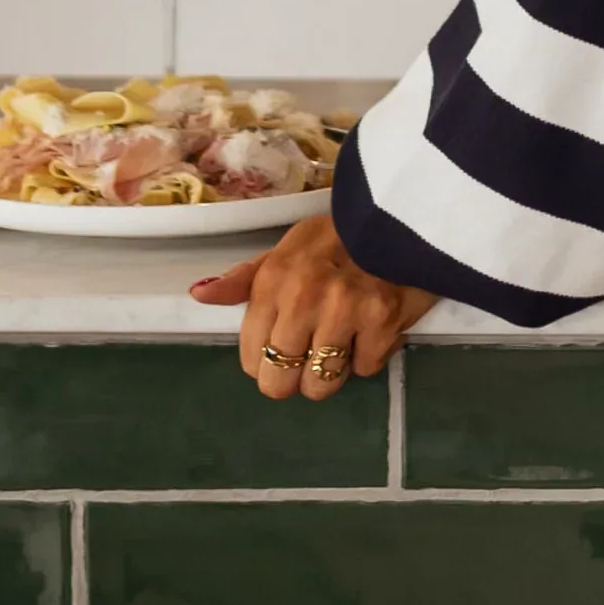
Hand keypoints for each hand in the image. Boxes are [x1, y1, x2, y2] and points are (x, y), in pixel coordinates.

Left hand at [191, 208, 434, 399]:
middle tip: (311, 357)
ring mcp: (344, 313)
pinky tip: (371, 329)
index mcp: (273, 282)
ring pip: (321, 385)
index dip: (266, 362)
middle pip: (279, 382)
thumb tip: (200, 293)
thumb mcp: (286, 249)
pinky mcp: (382, 324)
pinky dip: (369, 355)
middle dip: (294, 378)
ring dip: (330, 374)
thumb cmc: (339, 237)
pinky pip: (364, 368)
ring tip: (341, 344)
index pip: (251, 357)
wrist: (404, 219)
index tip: (283, 348)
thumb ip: (244, 278)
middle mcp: (302, 300)